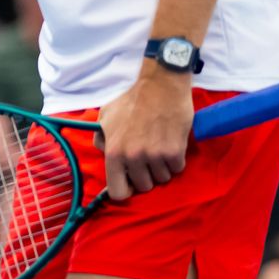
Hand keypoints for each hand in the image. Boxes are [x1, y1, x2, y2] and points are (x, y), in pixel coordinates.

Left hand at [96, 65, 193, 200]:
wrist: (161, 87)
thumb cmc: (132, 101)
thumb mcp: (106, 117)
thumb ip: (101, 139)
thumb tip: (104, 155)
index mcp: (113, 152)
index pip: (117, 192)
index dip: (125, 189)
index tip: (130, 181)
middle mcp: (132, 157)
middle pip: (143, 187)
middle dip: (146, 175)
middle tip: (148, 158)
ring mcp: (155, 156)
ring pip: (162, 179)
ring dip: (162, 167)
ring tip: (159, 147)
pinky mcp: (175, 152)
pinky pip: (177, 169)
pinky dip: (175, 161)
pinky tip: (171, 144)